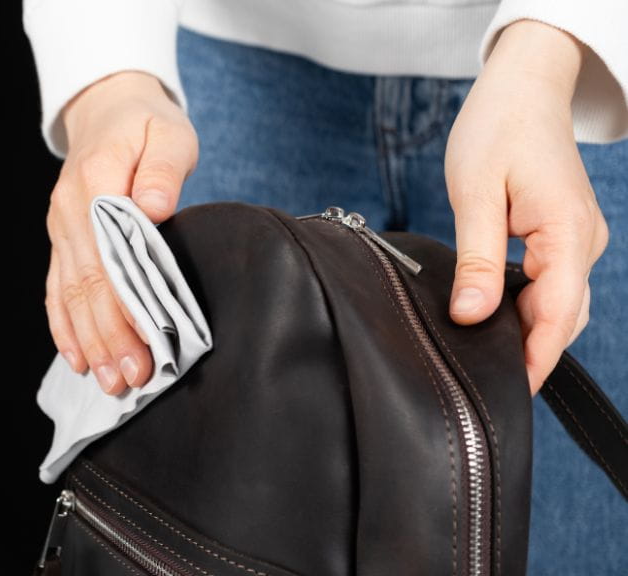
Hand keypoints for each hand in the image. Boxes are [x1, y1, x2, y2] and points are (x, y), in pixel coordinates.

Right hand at [45, 71, 198, 393]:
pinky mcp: (63, 241)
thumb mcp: (168, 134)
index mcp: (95, 184)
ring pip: (71, 295)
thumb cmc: (146, 125)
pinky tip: (76, 358)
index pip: (111, 256)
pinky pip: (57, 289)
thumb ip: (162, 169)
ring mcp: (61, 229)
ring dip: (89, 342)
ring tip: (110, 382)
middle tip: (133, 379)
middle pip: (89, 285)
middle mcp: (70, 212)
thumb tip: (153, 209)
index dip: (127, 305)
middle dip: (110, 337)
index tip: (148, 343)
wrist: (109, 110)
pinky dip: (65, 326)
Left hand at [445, 20, 608, 395]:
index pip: (557, 312)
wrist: (523, 91)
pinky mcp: (564, 236)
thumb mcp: (476, 195)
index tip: (509, 391)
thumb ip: (477, 258)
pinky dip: (529, 307)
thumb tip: (472, 315)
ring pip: (558, 303)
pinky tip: (497, 317)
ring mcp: (578, 240)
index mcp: (567, 232)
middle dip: (529, 351)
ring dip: (528, 331)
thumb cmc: (497, 131)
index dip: (533, 357)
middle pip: (561, 315)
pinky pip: (551, 285)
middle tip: (483, 382)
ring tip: (486, 355)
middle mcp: (583, 241)